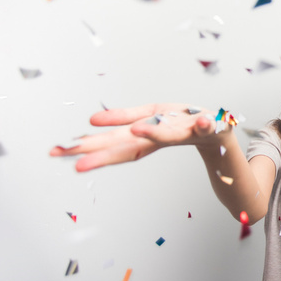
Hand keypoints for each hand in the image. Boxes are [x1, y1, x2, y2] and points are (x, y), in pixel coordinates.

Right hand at [49, 104, 225, 171]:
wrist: (220, 131)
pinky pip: (211, 124)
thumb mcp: (150, 116)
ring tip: (137, 130)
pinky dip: (207, 124)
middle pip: (133, 146)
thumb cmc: (180, 121)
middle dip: (107, 153)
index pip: (116, 144)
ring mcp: (189, 132)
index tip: (60, 154)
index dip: (90, 150)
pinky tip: (204, 120)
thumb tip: (92, 121)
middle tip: (79, 163)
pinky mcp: (213, 126)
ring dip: (155, 133)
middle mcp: (164, 137)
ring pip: (171, 134)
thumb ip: (124, 118)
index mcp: (148, 135)